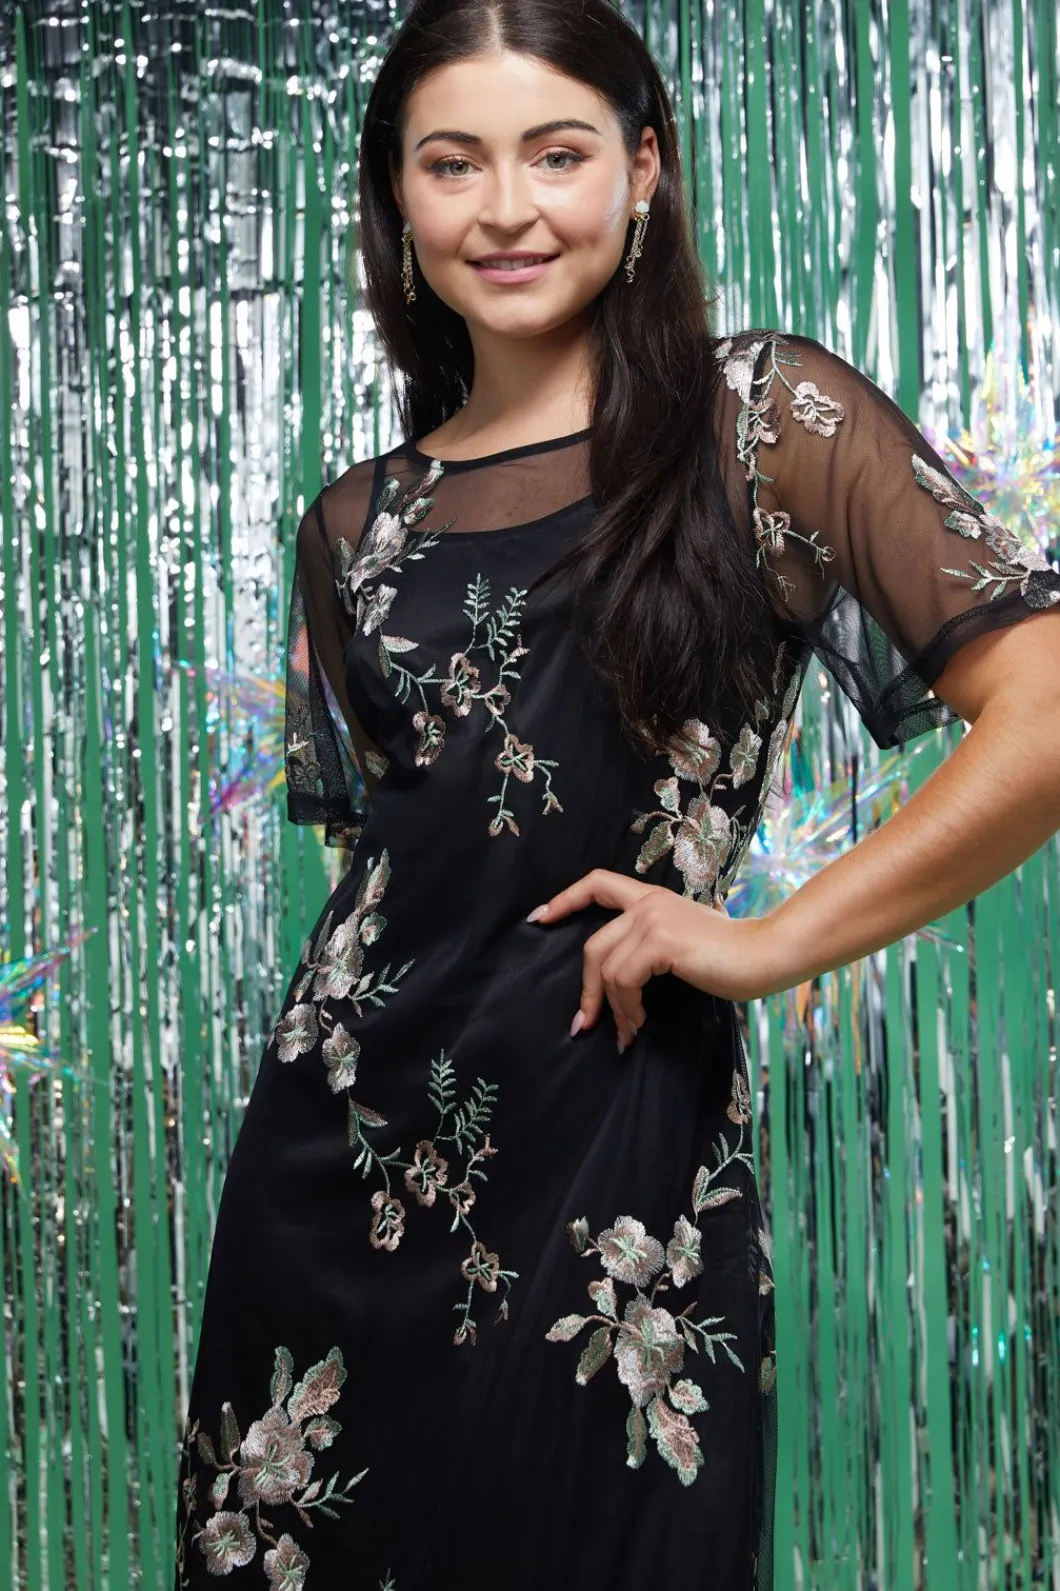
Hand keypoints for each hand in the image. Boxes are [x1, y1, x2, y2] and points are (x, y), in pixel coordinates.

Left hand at [526, 868, 782, 1049]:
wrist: (766, 955)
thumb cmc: (731, 957)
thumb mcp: (684, 942)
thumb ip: (653, 946)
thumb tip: (621, 986)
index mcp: (651, 899)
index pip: (598, 883)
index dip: (565, 899)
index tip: (540, 918)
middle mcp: (647, 903)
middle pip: (594, 945)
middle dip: (587, 990)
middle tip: (586, 1024)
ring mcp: (653, 919)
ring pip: (607, 969)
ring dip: (613, 1009)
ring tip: (627, 1033)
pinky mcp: (661, 940)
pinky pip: (624, 979)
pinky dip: (627, 1007)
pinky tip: (641, 1022)